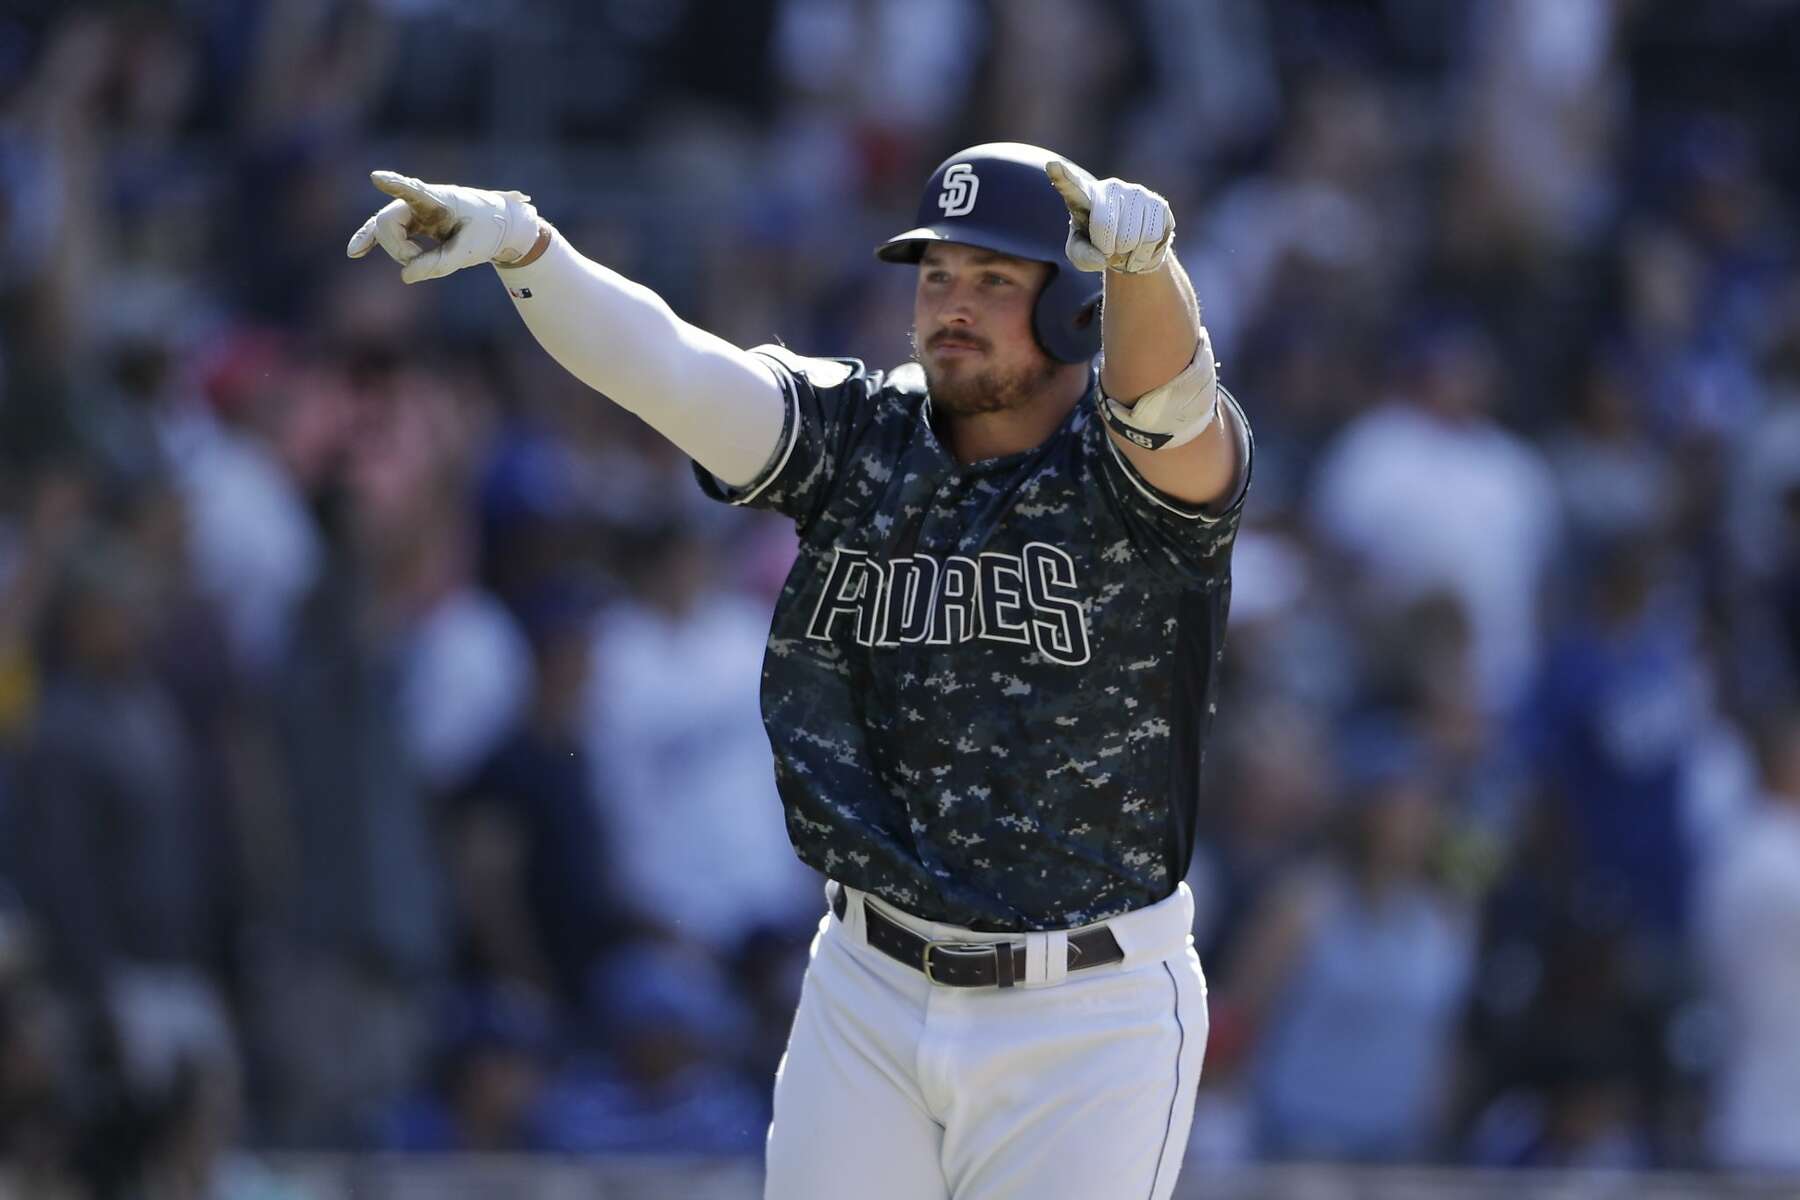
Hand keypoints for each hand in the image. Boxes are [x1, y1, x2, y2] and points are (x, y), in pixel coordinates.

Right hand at [346, 171, 543, 283]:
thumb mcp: (471, 251)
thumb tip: (405, 277)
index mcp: (439, 200)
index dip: (395, 185)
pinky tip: (354, 253)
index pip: (413, 190)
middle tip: (420, 263)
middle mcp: (420, 201)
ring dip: (397, 252)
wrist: (499, 223)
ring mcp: (412, 210)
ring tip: (418, 262)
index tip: (377, 177)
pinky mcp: (411, 222)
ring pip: (385, 229)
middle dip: (398, 249)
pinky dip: (370, 241)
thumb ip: (440, 264)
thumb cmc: (488, 231)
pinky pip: (385, 231)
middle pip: (387, 222)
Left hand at [1045, 160, 1173, 274]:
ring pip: (1131, 235)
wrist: (1129, 247)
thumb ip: (1082, 257)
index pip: (1071, 186)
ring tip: (1123, 249)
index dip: (1062, 177)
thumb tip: (1102, 257)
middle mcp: (1110, 188)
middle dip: (1106, 248)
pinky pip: (1152, 237)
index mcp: (1083, 197)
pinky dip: (1143, 256)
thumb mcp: (1080, 255)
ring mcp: (1136, 192)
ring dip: (1126, 254)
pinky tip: (1138, 251)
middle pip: (1105, 225)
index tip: (1051, 165)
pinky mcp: (1158, 204)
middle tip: (1108, 250)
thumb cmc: (1096, 248)